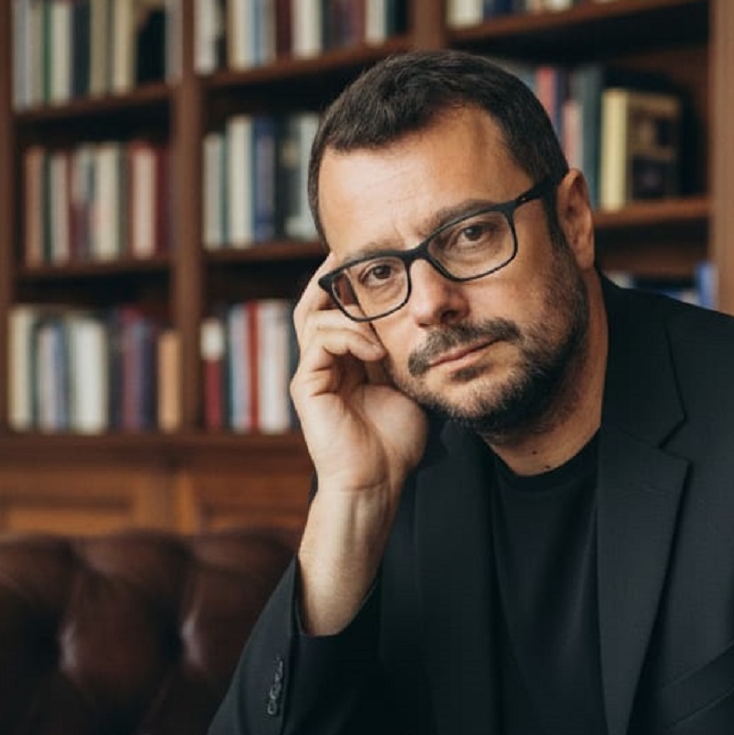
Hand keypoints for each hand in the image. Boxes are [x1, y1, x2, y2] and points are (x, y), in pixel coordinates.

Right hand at [291, 265, 427, 500]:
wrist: (378, 481)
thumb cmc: (395, 442)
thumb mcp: (408, 386)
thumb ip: (406, 354)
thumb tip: (427, 323)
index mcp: (346, 360)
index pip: (341, 309)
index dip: (353, 283)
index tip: (377, 259)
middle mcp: (324, 362)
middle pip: (317, 303)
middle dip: (334, 275)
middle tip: (356, 253)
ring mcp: (312, 372)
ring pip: (315, 315)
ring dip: (350, 310)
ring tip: (378, 314)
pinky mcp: (306, 385)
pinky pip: (320, 340)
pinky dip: (348, 334)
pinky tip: (375, 349)